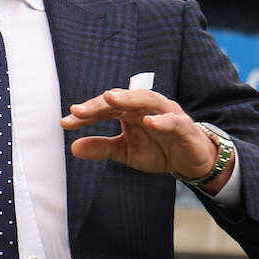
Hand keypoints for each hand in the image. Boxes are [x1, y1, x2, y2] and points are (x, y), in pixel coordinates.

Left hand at [60, 89, 226, 190]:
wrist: (191, 161)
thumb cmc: (158, 149)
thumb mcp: (126, 152)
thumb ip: (102, 148)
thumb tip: (73, 147)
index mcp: (129, 111)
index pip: (104, 108)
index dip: (86, 114)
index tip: (66, 122)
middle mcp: (145, 107)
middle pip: (121, 99)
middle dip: (99, 103)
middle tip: (78, 110)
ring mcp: (165, 113)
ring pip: (146, 100)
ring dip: (128, 98)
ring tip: (110, 99)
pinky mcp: (183, 125)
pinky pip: (172, 120)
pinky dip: (161, 120)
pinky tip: (149, 121)